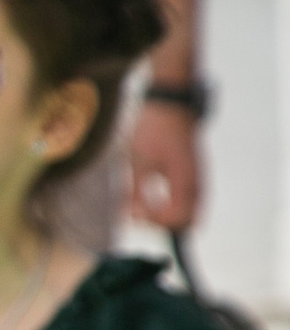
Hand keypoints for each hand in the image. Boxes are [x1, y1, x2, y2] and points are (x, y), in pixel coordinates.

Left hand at [128, 100, 200, 230]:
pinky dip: (173, 208)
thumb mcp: (136, 161)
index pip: (178, 218)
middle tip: (137, 212)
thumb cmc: (152, 130)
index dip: (155, 222)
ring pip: (191, 214)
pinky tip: (152, 201)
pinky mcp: (195, 177)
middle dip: (162, 224)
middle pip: (189, 222)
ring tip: (143, 207)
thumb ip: (134, 191)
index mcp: (184, 179)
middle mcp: (197, 182)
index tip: (133, 213)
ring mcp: (199, 179)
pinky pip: (190, 203)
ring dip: (168, 217)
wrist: (170, 105)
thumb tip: (130, 215)